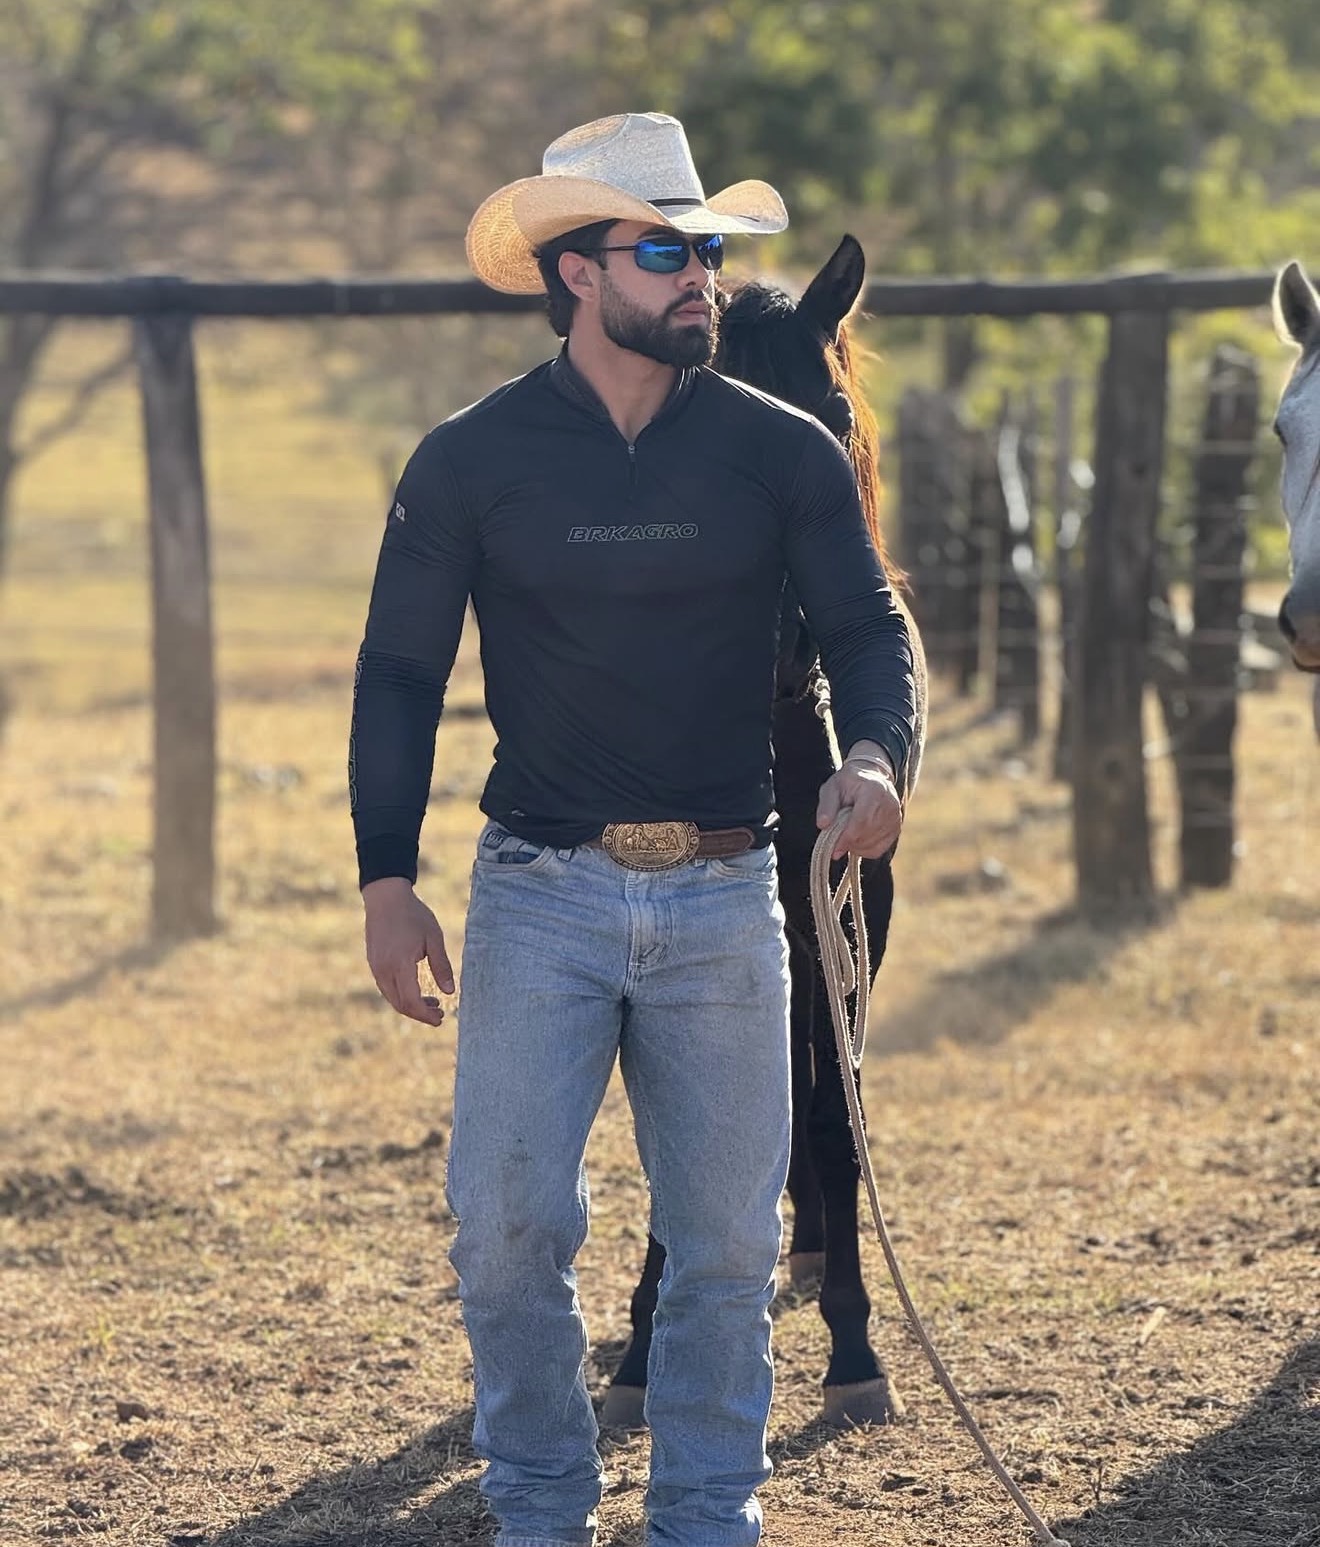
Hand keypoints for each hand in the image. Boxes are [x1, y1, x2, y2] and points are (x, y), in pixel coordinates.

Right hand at [362, 877, 452, 1025]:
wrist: (385, 898)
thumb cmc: (413, 915)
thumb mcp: (434, 938)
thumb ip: (442, 966)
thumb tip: (450, 992)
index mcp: (400, 964)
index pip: (411, 1002)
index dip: (426, 1015)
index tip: (441, 1018)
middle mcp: (384, 970)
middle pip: (401, 1005)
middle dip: (420, 1014)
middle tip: (440, 1013)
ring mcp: (376, 968)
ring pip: (392, 999)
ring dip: (411, 1006)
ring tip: (433, 1002)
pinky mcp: (373, 964)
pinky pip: (387, 988)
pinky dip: (402, 995)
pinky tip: (417, 989)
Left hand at [816, 745, 902, 860]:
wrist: (871, 778)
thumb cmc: (848, 783)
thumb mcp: (832, 787)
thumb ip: (826, 805)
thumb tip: (822, 825)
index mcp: (874, 790)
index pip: (862, 821)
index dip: (846, 838)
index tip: (833, 849)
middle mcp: (890, 804)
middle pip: (867, 835)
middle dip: (848, 843)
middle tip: (835, 841)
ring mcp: (896, 818)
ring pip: (873, 845)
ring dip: (855, 847)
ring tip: (845, 834)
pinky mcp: (896, 829)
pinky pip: (878, 850)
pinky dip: (864, 850)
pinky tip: (855, 840)